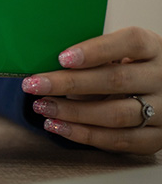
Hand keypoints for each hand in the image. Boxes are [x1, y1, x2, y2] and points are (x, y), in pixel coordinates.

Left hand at [21, 27, 161, 154]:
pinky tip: (57, 125)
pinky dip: (83, 134)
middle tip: (35, 84)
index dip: (96, 50)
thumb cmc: (128, 68)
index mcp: (154, 48)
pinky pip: (118, 140)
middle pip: (116, 80)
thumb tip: (45, 63)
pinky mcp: (156, 138)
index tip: (62, 57)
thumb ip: (93, 56)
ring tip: (42, 106)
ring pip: (116, 115)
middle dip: (70, 84)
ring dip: (72, 112)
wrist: (159, 93)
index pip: (130, 42)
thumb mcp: (119, 54)